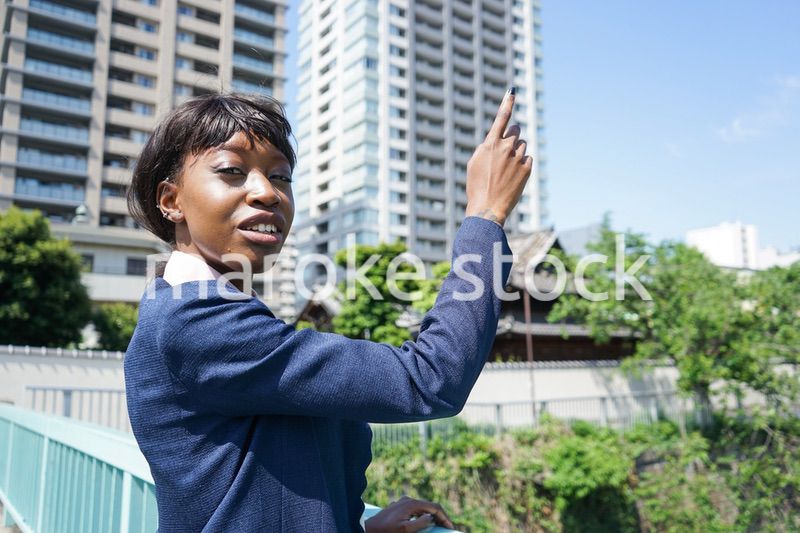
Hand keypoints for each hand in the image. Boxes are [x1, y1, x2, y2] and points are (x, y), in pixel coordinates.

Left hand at [365, 496, 454, 531]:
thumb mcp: (405, 530)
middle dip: (439, 516)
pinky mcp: (399, 507)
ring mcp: (403, 503)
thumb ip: (420, 523)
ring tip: (438, 526)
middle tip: (446, 527)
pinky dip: (423, 515)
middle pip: (429, 506)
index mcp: (412, 503)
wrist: (368, 529)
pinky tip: (424, 522)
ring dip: (432, 516)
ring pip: (423, 508)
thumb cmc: (386, 531)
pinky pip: (416, 510)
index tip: (450, 527)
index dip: (444, 517)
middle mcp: (408, 500)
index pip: (434, 507)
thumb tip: (431, 517)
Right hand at [465, 87, 532, 226]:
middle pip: (516, 130)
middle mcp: (506, 147)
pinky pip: (527, 158)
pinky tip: (512, 177)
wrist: (488, 208)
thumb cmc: (477, 186)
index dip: (507, 102)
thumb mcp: (474, 163)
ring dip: (516, 152)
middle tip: (505, 151)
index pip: (501, 118)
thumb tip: (497, 138)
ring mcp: (518, 157)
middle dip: (512, 136)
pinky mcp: (527, 168)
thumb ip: (486, 146)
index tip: (512, 91)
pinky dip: (521, 165)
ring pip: (522, 145)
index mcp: (490, 144)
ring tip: (505, 170)